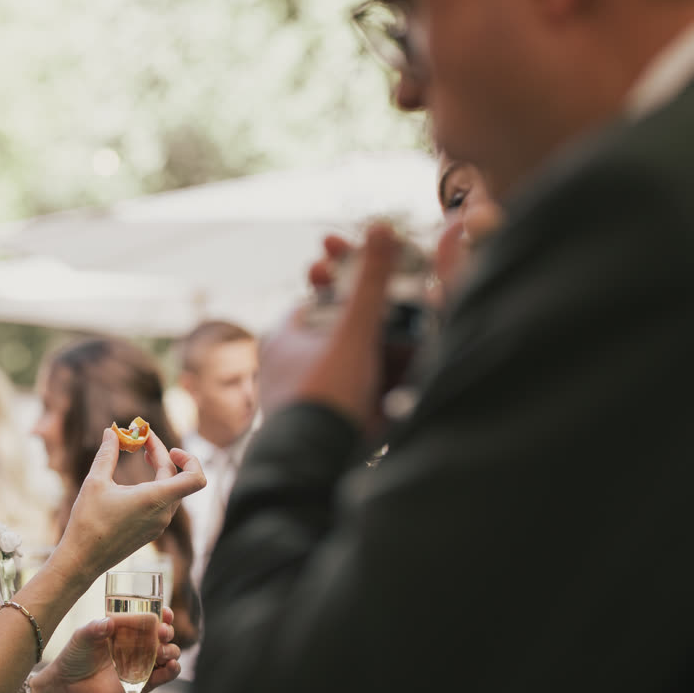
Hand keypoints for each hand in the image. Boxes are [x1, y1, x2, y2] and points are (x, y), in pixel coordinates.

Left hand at [33, 606, 182, 692]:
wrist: (68, 686)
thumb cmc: (75, 656)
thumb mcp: (82, 637)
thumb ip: (95, 628)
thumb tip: (109, 623)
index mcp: (127, 629)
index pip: (151, 618)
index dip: (162, 614)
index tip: (164, 612)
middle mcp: (139, 645)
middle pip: (164, 635)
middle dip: (167, 631)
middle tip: (162, 632)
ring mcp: (143, 664)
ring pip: (169, 654)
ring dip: (171, 650)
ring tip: (162, 651)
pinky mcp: (144, 684)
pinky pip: (164, 676)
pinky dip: (172, 671)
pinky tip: (171, 666)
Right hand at [57, 428, 205, 582]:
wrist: (82, 560)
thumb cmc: (88, 522)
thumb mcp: (95, 482)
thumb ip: (107, 454)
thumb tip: (111, 432)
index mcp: (155, 500)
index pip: (195, 479)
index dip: (190, 459)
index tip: (169, 448)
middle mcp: (163, 514)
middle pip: (178, 478)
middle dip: (163, 455)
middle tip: (142, 440)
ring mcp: (159, 524)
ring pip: (171, 490)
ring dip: (161, 470)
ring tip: (142, 454)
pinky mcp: (151, 531)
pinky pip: (163, 503)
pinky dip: (155, 486)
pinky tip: (136, 480)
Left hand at [259, 224, 402, 424]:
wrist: (315, 464)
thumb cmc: (325, 392)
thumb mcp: (353, 331)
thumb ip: (370, 282)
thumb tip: (380, 228)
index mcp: (284, 335)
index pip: (320, 295)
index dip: (345, 278)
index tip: (371, 271)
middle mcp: (289, 364)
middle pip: (340, 330)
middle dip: (373, 322)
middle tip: (403, 314)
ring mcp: (308, 396)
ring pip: (351, 364)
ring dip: (382, 356)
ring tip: (409, 353)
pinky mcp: (327, 423)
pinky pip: (357, 395)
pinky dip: (380, 389)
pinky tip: (402, 391)